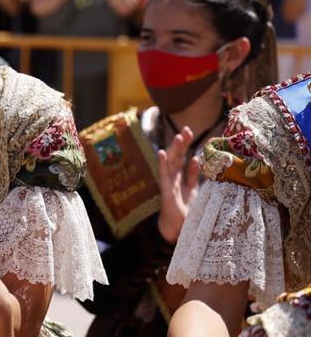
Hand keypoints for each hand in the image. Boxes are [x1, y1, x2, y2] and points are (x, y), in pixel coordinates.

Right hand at [157, 127, 200, 243]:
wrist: (178, 231)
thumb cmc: (185, 212)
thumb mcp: (193, 191)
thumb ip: (194, 175)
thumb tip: (198, 159)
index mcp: (181, 178)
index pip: (183, 158)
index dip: (186, 146)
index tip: (191, 132)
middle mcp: (174, 179)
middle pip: (177, 158)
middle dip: (181, 144)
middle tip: (187, 129)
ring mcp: (169, 184)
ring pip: (172, 164)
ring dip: (174, 150)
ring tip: (179, 137)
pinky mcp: (167, 192)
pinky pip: (164, 176)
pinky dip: (163, 164)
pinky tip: (162, 153)